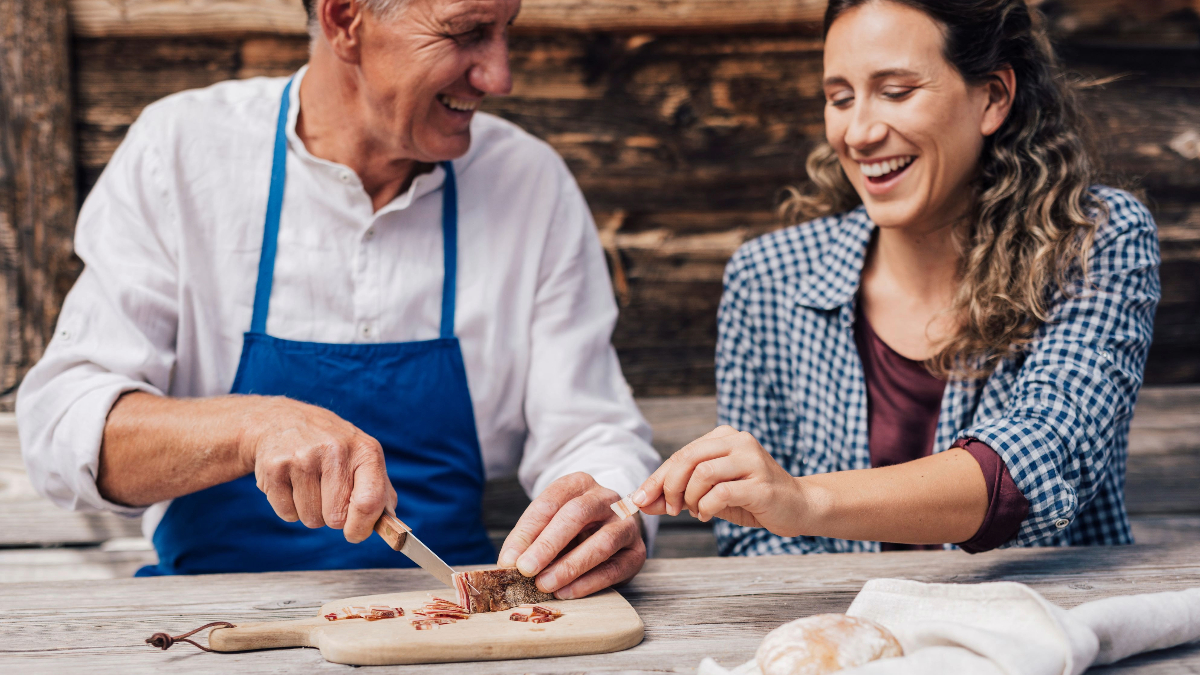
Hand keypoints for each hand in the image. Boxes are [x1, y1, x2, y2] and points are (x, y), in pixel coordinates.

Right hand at [240, 396, 395, 543]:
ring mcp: (302, 458)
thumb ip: (380, 491)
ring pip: (311, 519)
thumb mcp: (362, 456)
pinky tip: (290, 481)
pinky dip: (289, 507)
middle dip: (333, 516)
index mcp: (365, 451)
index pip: (369, 502)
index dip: (362, 527)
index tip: (354, 533)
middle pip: (336, 518)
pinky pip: (287, 513)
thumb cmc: (331, 447)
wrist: (282, 421)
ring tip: (307, 483)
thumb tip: (391, 526)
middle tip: (327, 492)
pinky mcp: (275, 467)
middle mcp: (335, 451)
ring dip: (310, 511)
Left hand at [496, 473, 645, 599]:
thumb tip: (509, 563)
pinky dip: (588, 583)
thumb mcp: (549, 522)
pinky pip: (615, 568)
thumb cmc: (571, 527)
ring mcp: (626, 524)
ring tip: (544, 584)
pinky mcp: (636, 551)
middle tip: (525, 569)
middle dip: (548, 544)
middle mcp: (606, 498)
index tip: (509, 559)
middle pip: (577, 515)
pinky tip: (566, 592)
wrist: (609, 526)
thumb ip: (530, 538)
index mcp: (579, 483)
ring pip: (602, 542)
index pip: (550, 502)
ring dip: (570, 566)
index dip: (528, 531)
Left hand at [632, 426, 807, 536]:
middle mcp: (738, 441)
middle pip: (688, 458)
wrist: (798, 506)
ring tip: (696, 511)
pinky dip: (706, 507)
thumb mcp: (709, 494)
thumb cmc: (750, 498)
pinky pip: (721, 493)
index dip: (656, 478)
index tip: (639, 499)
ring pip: (702, 473)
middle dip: (669, 487)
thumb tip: (640, 503)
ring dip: (690, 498)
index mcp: (724, 436)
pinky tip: (708, 514)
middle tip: (668, 509)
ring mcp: (752, 460)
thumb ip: (677, 495)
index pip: (681, 454)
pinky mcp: (761, 484)